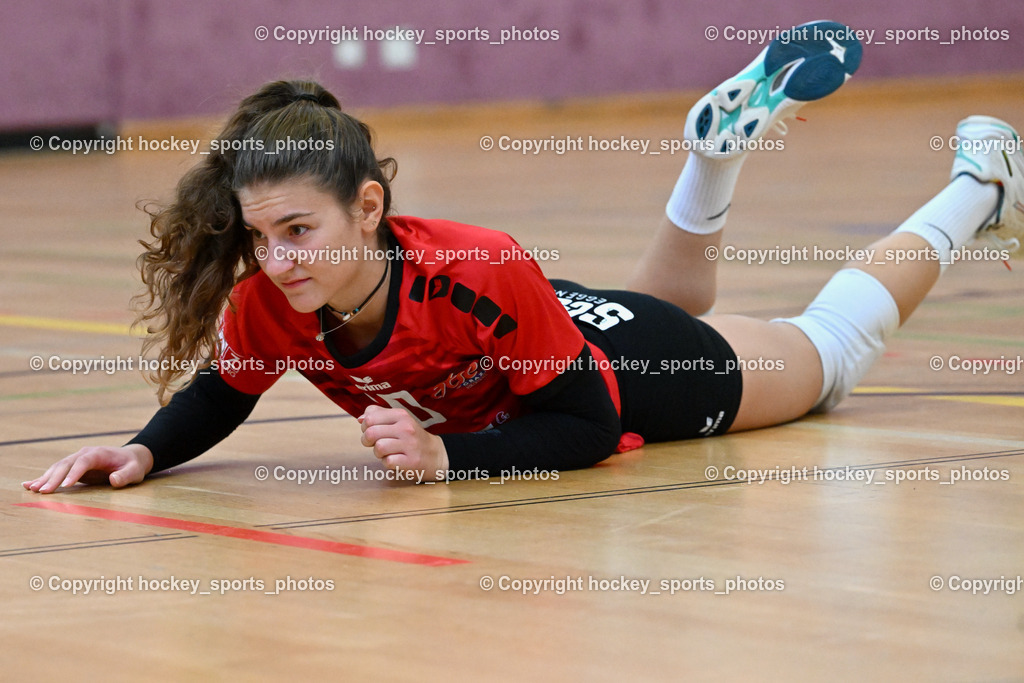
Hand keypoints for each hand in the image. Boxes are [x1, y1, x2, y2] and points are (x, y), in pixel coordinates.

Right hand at [22, 444, 153, 493]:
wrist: (130, 458)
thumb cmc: (133, 465)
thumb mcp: (135, 471)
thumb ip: (125, 476)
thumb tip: (114, 480)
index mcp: (98, 453)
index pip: (83, 462)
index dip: (74, 473)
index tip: (66, 486)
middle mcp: (84, 454)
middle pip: (66, 464)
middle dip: (54, 478)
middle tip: (43, 492)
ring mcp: (77, 460)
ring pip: (57, 468)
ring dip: (44, 478)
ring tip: (32, 489)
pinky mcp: (72, 468)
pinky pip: (56, 472)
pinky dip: (43, 478)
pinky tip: (29, 484)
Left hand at [359, 405, 448, 481]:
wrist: (436, 455)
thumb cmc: (411, 438)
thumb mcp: (399, 421)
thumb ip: (378, 416)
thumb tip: (360, 419)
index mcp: (401, 415)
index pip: (370, 417)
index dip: (365, 426)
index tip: (372, 431)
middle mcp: (406, 428)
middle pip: (371, 432)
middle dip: (367, 441)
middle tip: (374, 444)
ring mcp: (410, 445)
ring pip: (378, 447)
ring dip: (378, 453)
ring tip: (387, 452)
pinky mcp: (412, 461)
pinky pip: (388, 462)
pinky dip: (387, 463)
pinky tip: (395, 460)